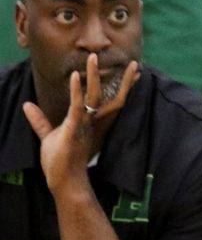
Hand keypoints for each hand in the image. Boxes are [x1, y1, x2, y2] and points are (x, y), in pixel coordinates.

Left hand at [21, 56, 138, 195]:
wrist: (64, 181)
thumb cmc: (59, 161)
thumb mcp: (49, 136)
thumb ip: (40, 120)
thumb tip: (28, 105)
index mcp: (92, 123)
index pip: (111, 101)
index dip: (123, 87)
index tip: (135, 74)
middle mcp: (93, 122)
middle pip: (112, 96)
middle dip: (123, 80)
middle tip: (133, 63)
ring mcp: (85, 124)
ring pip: (95, 96)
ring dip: (95, 76)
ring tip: (95, 58)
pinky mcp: (74, 128)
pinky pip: (77, 106)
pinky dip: (77, 90)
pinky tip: (76, 76)